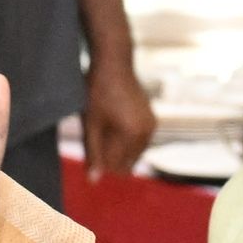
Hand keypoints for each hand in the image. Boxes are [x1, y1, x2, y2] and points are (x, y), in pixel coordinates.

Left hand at [82, 50, 157, 181]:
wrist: (114, 63)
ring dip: (118, 148)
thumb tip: (94, 180)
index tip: (90, 145)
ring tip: (103, 126)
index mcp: (133, 135)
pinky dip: (125, 139)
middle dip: (111, 157)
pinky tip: (113, 123)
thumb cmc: (98, 91)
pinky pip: (137, 141)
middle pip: (128, 162)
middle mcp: (148, 132)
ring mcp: (152, 126)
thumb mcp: (90, 124)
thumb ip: (93, 153)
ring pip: (133, 153)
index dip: (101, 163)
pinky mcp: (151, 119)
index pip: (117, 167)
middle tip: (95, 135)